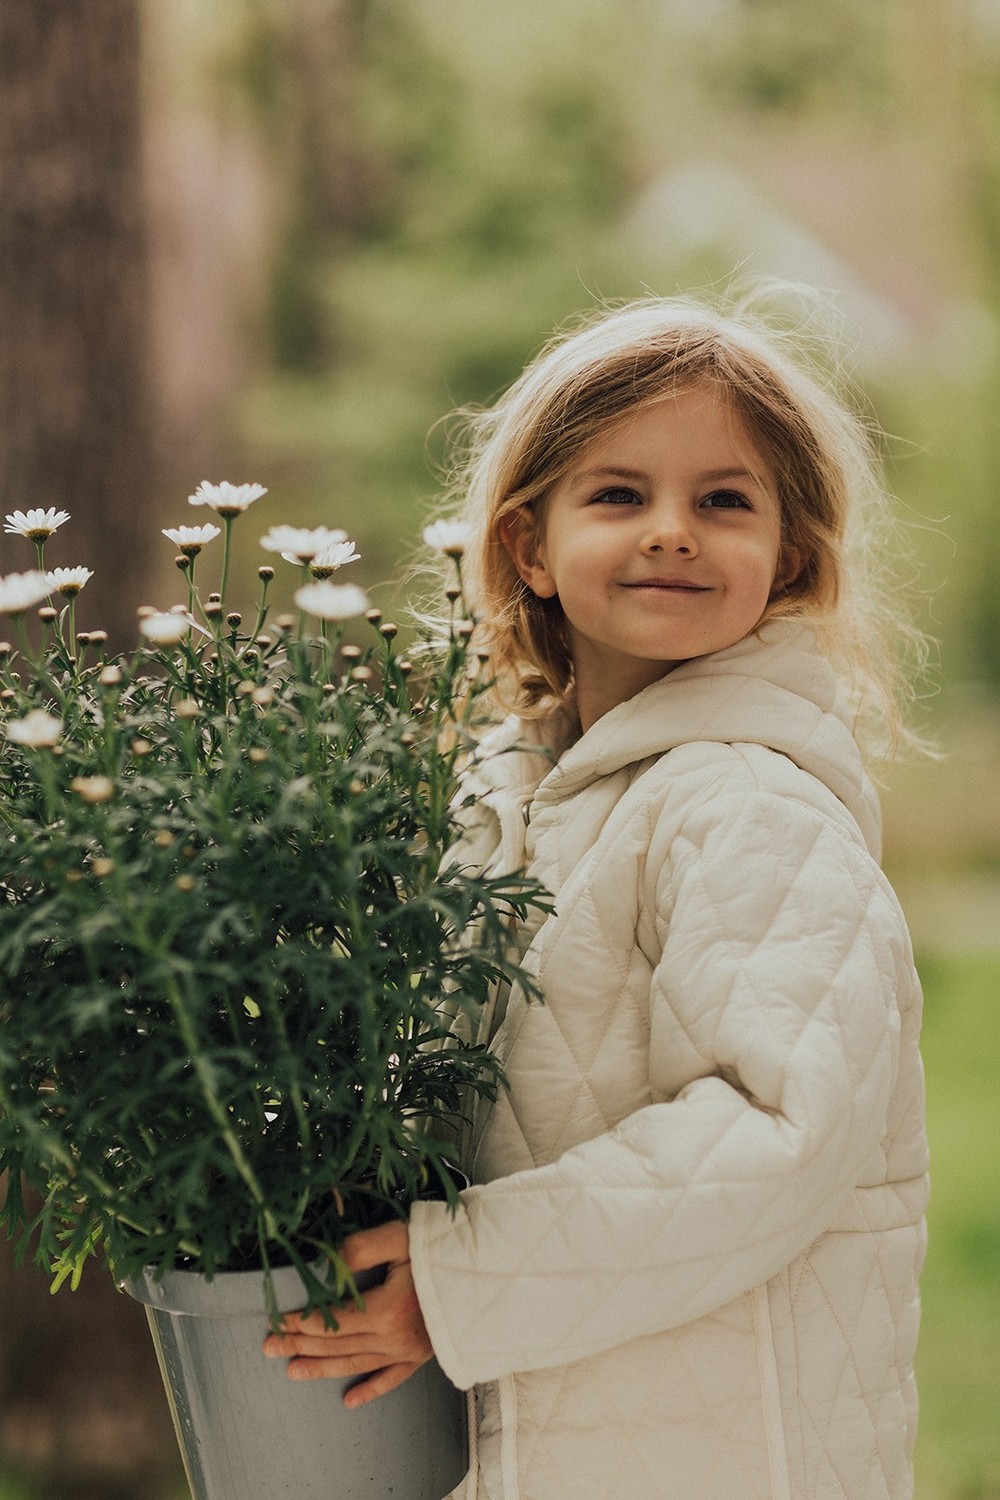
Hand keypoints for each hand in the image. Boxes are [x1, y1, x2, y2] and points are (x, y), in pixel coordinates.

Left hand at [262, 1219, 432, 1407]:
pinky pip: (391, 1379)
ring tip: (293, 1371)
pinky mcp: (423, 1355)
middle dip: (299, 1344)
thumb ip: (361, 1247)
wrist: (493, 1270)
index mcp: (385, 1310)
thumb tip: (330, 1264)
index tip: (274, 1321)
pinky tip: (349, 1400)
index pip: (331, 1320)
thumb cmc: (446, 1249)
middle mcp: (393, 1337)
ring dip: (321, 1368)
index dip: (300, 1322)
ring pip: (355, 1363)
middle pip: (336, 1344)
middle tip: (269, 1348)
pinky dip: (369, 1390)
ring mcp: (408, 1350)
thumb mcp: (401, 1237)